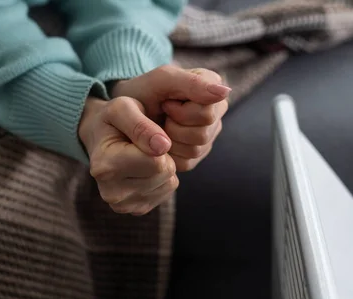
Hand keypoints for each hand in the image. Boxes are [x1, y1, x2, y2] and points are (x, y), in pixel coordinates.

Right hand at [78, 96, 177, 215]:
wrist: (100, 140)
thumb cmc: (112, 121)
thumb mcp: (122, 108)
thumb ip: (141, 125)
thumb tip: (163, 147)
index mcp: (105, 167)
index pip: (156, 162)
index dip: (158, 143)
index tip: (142, 135)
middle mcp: (111, 193)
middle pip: (164, 173)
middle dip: (161, 155)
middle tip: (141, 145)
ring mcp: (123, 205)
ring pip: (169, 183)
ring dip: (162, 166)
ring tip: (140, 156)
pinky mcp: (136, 210)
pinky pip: (167, 191)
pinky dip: (161, 178)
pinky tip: (143, 169)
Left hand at [110, 65, 229, 171]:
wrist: (126, 110)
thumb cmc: (144, 91)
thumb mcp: (162, 80)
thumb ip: (192, 83)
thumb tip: (225, 93)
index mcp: (213, 90)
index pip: (207, 114)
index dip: (181, 112)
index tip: (166, 102)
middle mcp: (216, 113)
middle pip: (203, 134)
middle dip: (174, 127)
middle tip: (162, 116)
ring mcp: (208, 136)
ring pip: (196, 150)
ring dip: (170, 140)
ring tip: (161, 126)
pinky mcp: (196, 155)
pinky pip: (188, 163)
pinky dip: (169, 154)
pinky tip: (161, 140)